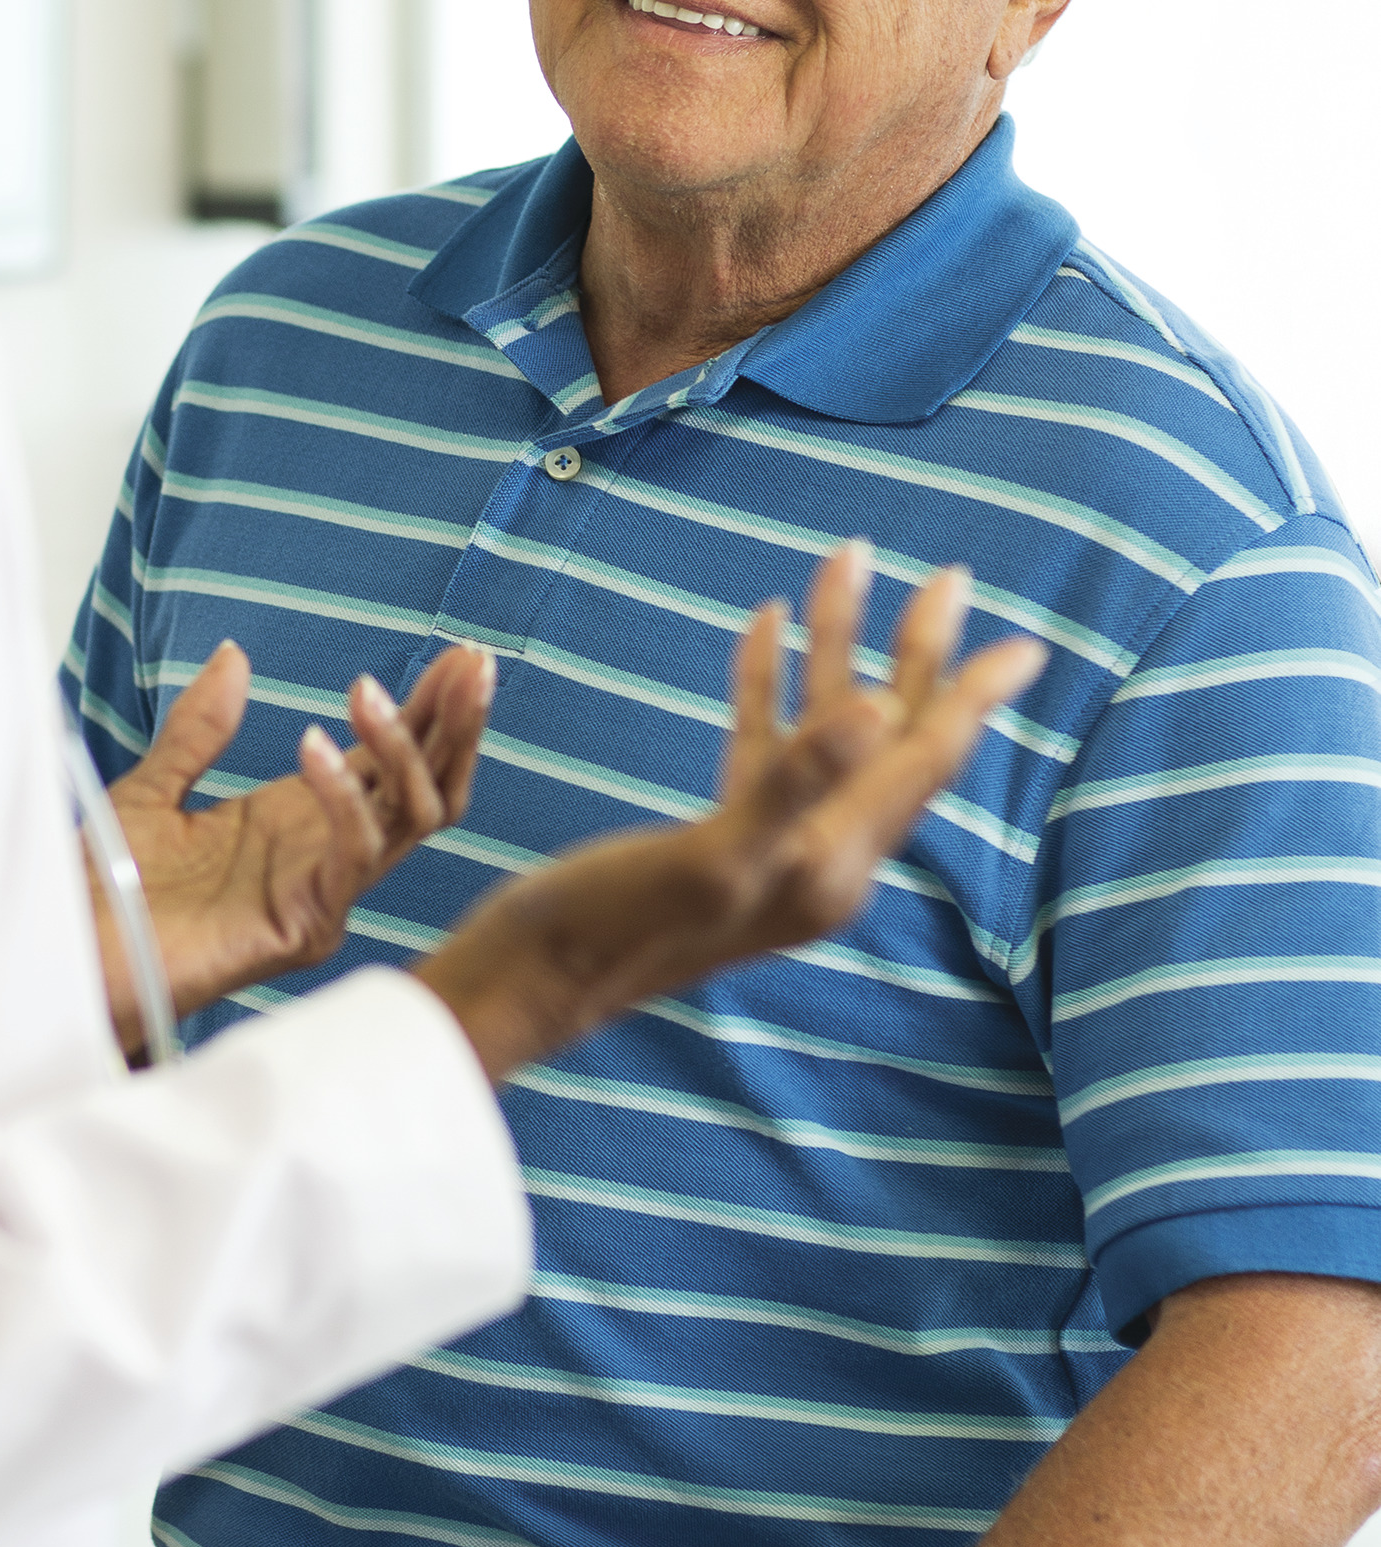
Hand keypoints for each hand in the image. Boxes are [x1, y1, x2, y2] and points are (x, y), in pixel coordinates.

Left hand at [90, 639, 493, 1047]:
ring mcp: (323, 894)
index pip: (394, 761)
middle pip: (425, 789)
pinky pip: (353, 854)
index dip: (431, 709)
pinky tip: (313, 743)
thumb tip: (234, 655)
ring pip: (411, 819)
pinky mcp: (307, 926)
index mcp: (301, 822)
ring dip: (405, 750)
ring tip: (367, 690)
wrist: (70, 961)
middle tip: (470, 661)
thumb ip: (201, 727)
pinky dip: (343, 794)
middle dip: (455, 725)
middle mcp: (325, 856)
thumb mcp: (155, 789)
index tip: (459, 654)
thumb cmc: (108, 893)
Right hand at [419, 543, 1042, 1082]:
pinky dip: (771, 682)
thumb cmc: (606, 928)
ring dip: (839, 646)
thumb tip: (879, 708)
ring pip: (828, 729)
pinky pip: (765, 744)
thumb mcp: (709, 858)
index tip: (1024, 640)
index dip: (968, 696)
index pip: (921, 763)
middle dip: (917, 653)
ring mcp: (772, 847)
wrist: (523, 986)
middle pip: (891, 737)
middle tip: (947, 576)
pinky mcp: (721, 838)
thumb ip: (793, 784)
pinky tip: (763, 622)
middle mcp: (820, 859)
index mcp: (831, 864)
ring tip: (845, 560)